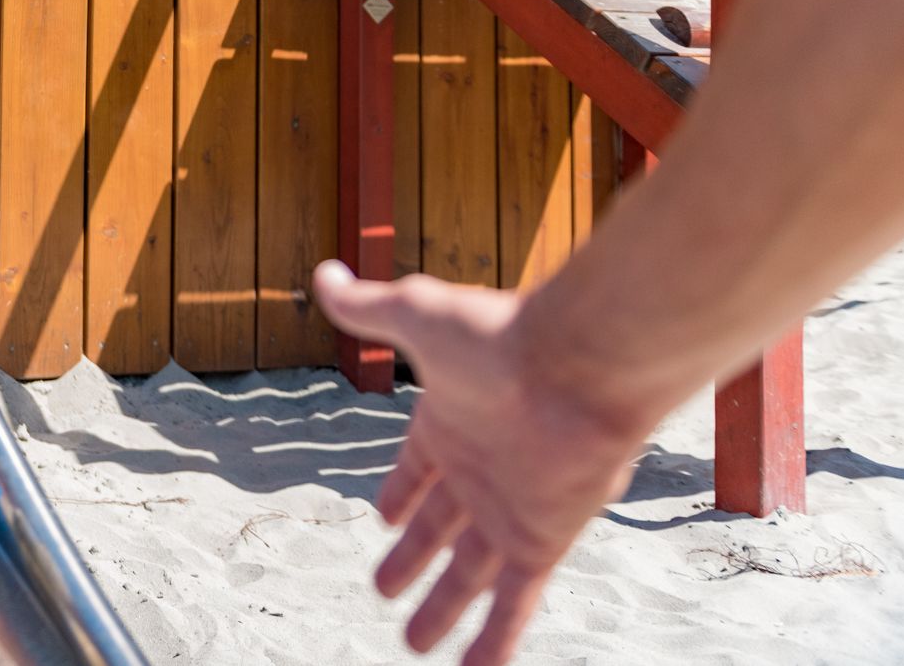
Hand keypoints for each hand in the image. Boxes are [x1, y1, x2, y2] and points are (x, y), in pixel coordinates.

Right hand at [313, 261, 654, 665]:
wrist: (580, 365)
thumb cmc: (498, 334)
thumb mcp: (415, 316)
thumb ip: (368, 308)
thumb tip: (323, 275)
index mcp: (449, 423)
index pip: (417, 471)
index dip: (400, 496)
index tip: (383, 519)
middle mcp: (479, 472)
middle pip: (439, 530)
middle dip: (413, 562)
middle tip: (385, 591)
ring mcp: (508, 510)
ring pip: (467, 575)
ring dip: (441, 609)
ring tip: (413, 644)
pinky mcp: (539, 541)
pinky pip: (512, 603)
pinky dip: (494, 641)